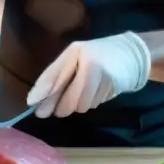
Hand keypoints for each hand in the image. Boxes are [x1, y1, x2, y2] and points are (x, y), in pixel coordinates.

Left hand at [27, 32, 150, 117]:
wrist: (132, 53)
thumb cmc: (97, 56)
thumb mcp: (76, 58)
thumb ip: (59, 75)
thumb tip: (38, 98)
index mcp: (74, 51)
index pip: (54, 73)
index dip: (42, 90)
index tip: (31, 103)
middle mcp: (88, 61)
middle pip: (69, 94)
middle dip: (60, 106)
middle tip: (53, 112)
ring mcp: (103, 73)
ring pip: (82, 103)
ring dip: (77, 106)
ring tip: (79, 97)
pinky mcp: (113, 85)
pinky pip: (94, 103)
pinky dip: (90, 102)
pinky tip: (95, 93)